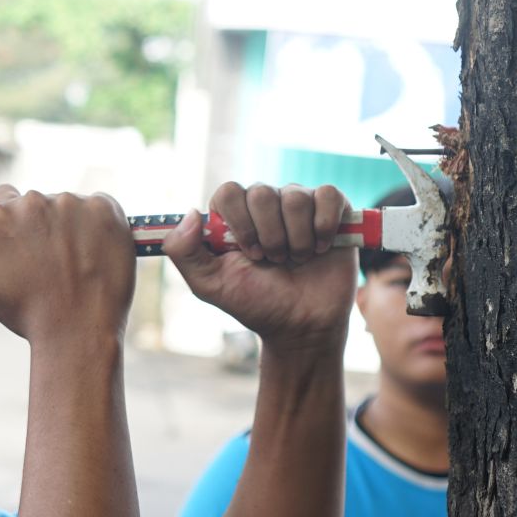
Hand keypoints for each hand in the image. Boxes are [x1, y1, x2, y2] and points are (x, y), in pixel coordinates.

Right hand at [0, 184, 134, 345]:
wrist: (77, 331)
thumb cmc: (23, 311)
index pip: (0, 200)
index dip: (8, 228)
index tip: (21, 252)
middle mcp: (35, 200)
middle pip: (34, 204)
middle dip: (38, 227)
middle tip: (47, 265)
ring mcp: (73, 202)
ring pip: (66, 207)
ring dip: (68, 227)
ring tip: (72, 265)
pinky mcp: (106, 210)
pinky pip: (98, 207)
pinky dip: (96, 226)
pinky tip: (93, 255)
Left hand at [163, 183, 357, 353]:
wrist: (302, 325)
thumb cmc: (255, 303)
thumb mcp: (209, 284)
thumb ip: (184, 251)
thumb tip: (191, 213)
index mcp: (233, 215)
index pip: (229, 192)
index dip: (240, 222)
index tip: (248, 253)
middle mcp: (264, 204)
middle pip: (262, 192)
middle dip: (269, 236)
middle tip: (273, 261)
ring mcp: (298, 205)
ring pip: (295, 197)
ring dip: (297, 238)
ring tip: (298, 260)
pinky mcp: (332, 210)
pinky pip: (329, 195)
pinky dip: (325, 225)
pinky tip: (322, 248)